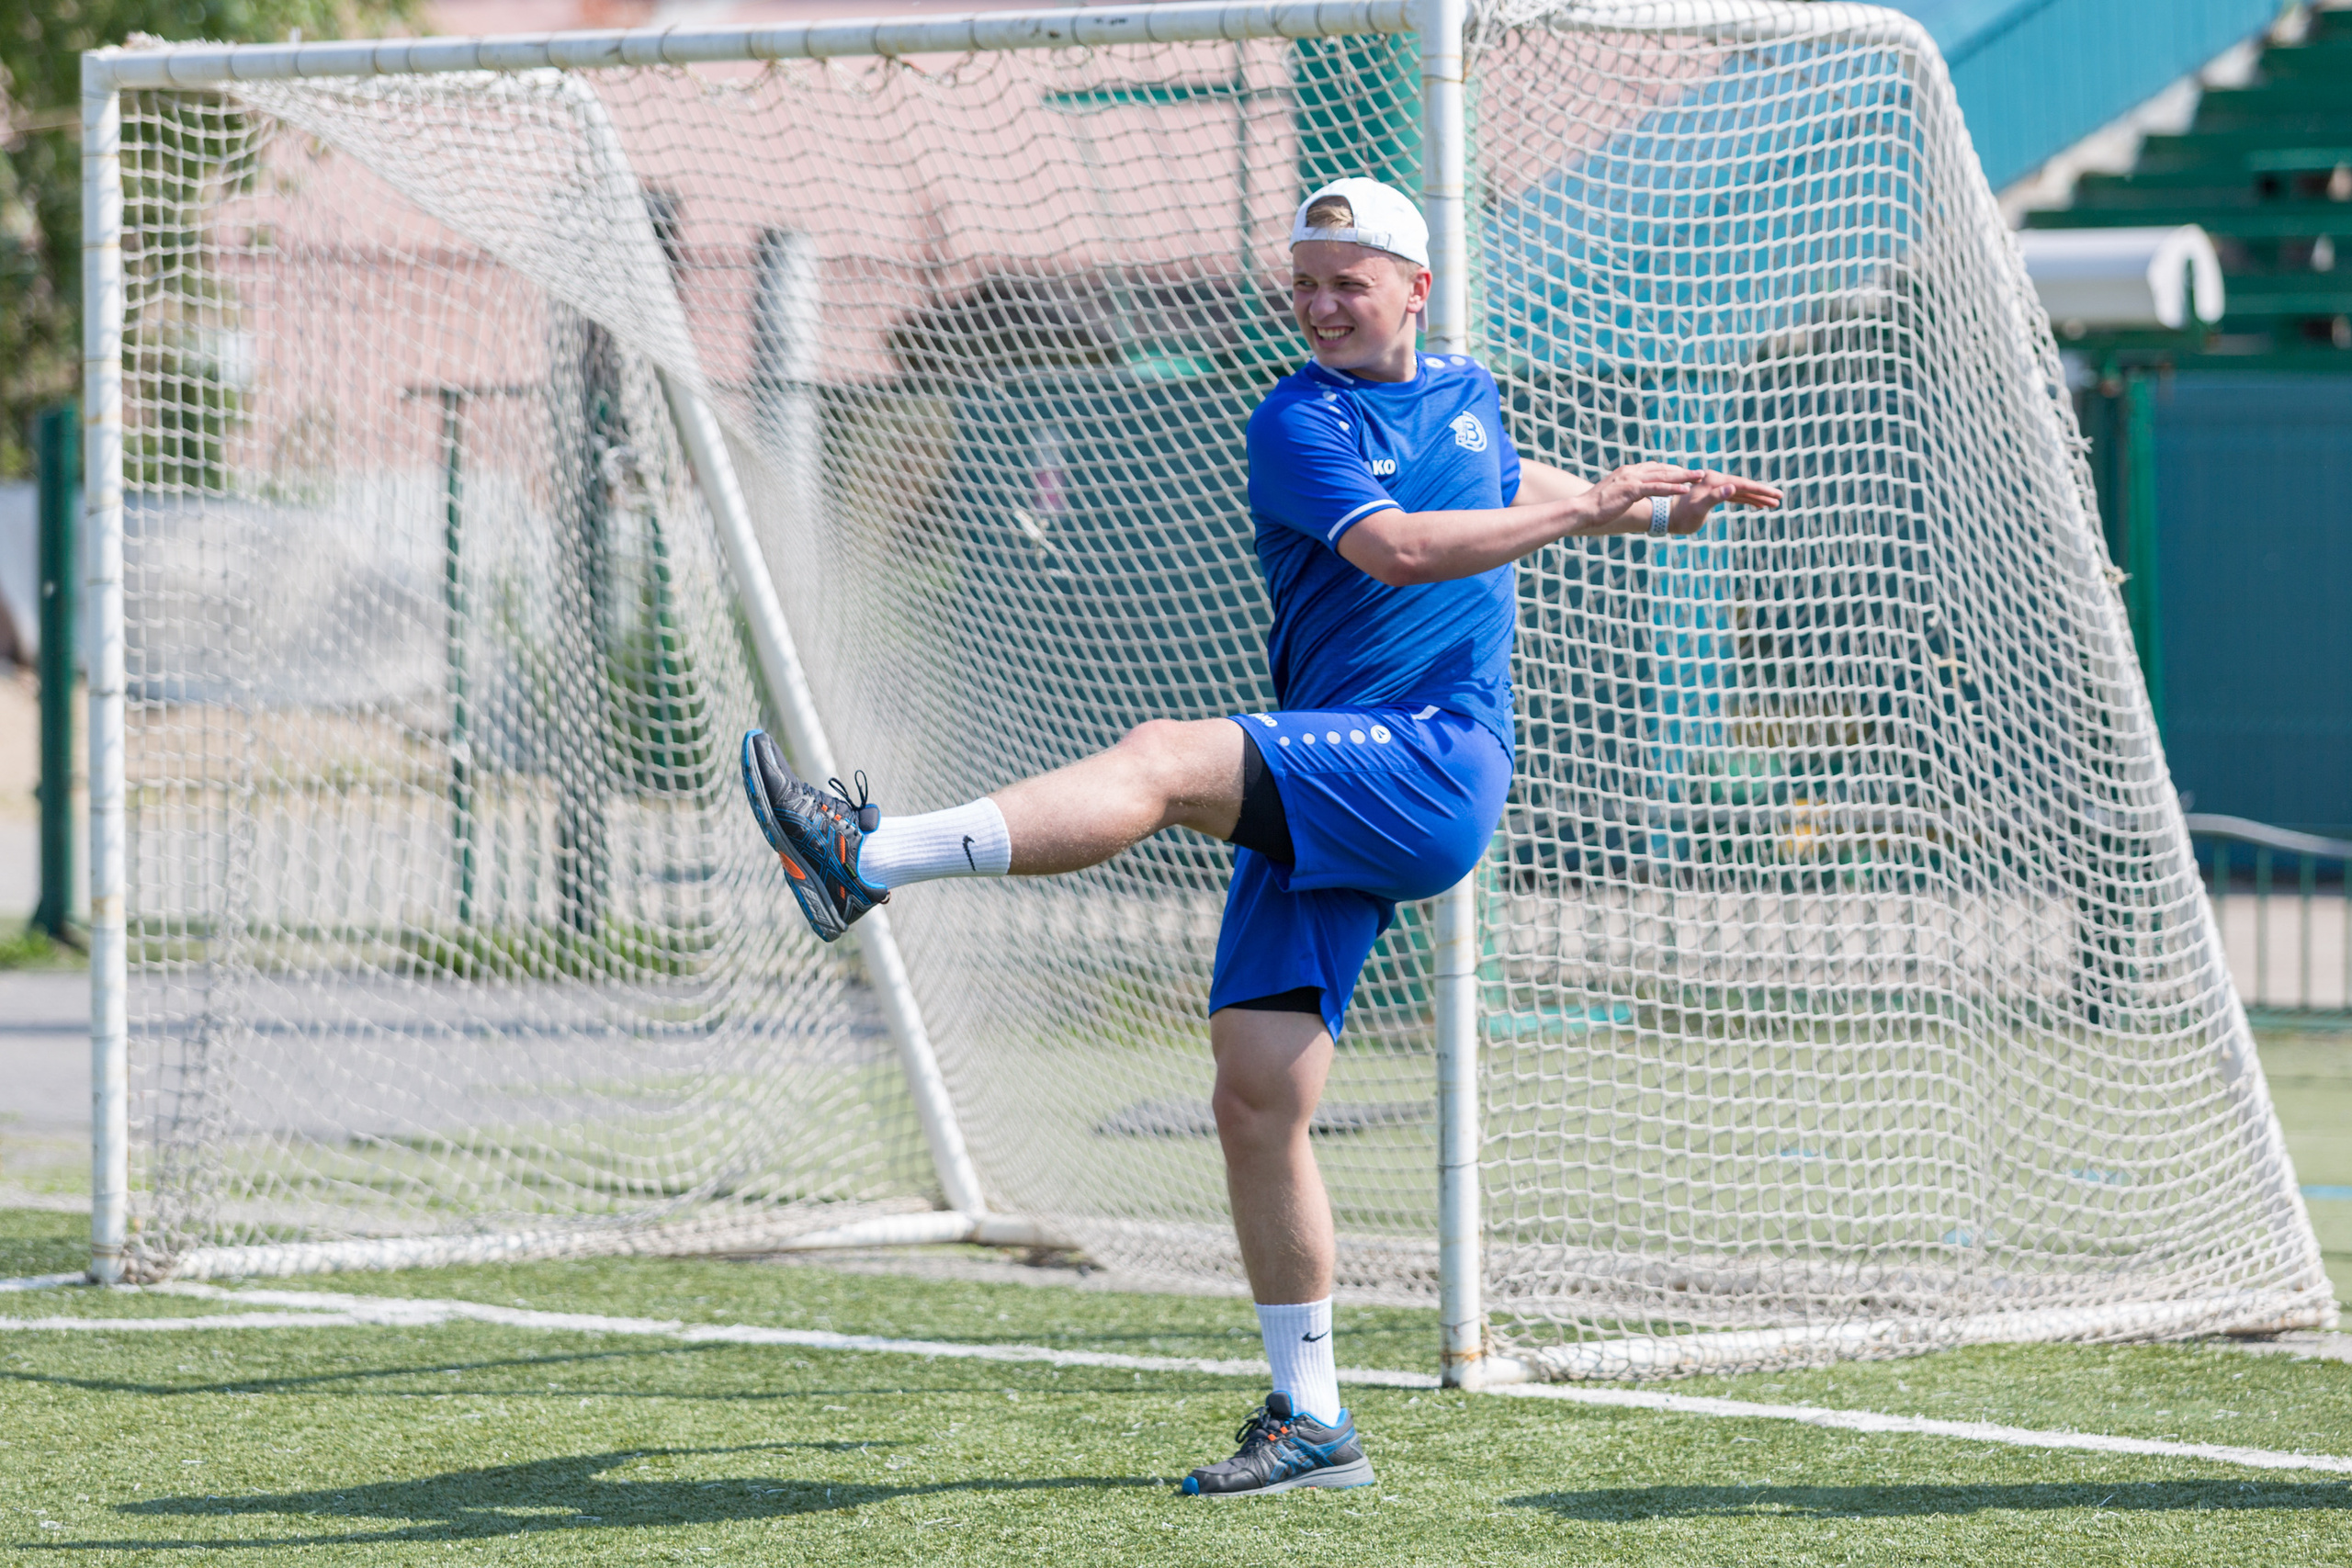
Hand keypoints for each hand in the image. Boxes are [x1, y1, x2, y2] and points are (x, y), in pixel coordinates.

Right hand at [1588, 462, 1707, 525]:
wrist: (1583, 510)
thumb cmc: (1596, 507)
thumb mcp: (1613, 495)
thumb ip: (1625, 491)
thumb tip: (1630, 497)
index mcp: (1627, 472)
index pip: (1654, 468)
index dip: (1671, 470)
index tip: (1685, 473)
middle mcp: (1631, 471)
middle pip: (1662, 469)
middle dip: (1682, 471)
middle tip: (1699, 472)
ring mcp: (1631, 479)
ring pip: (1663, 476)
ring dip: (1683, 477)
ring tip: (1699, 478)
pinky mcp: (1632, 490)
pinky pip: (1657, 488)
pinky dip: (1672, 488)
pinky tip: (1686, 490)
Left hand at [1666, 469, 1782, 534]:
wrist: (1667, 516)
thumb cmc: (1682, 516)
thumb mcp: (1699, 508)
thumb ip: (1715, 497)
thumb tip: (1732, 487)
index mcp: (1715, 481)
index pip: (1743, 484)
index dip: (1761, 490)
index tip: (1776, 495)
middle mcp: (1716, 480)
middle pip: (1745, 486)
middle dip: (1763, 493)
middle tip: (1780, 498)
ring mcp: (1716, 487)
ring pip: (1742, 491)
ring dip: (1757, 498)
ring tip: (1774, 505)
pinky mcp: (1715, 495)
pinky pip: (1735, 497)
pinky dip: (1748, 501)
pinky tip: (1758, 506)